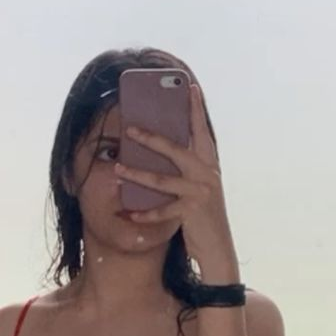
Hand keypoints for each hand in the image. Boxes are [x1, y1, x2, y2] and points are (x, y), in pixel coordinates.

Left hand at [114, 83, 232, 268]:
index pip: (202, 131)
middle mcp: (206, 174)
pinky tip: (129, 213)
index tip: (189, 87)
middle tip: (129, 129)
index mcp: (209, 165)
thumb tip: (164, 151)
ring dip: (136, 174)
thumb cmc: (204, 217)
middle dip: (151, 138)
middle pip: (175, 150)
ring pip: (161, 180)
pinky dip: (144, 213)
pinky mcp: (191, 212)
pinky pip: (161, 211)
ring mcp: (199, 192)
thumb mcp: (200, 188)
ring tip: (117, 168)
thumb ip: (188, 170)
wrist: (219, 248)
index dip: (196, 109)